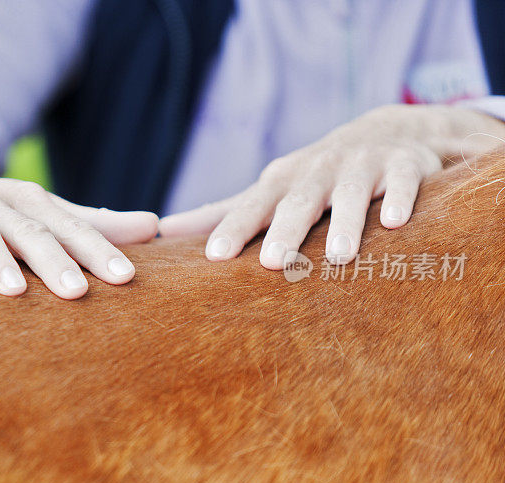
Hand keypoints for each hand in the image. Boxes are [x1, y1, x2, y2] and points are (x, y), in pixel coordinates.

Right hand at [0, 147, 157, 298]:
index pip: (69, 226)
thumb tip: (154, 226)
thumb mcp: (38, 213)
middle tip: (77, 293)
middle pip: (28, 229)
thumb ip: (91, 223)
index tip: (126, 278)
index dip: (97, 249)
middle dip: (53, 258)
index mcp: (28, 201)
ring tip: (15, 290)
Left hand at [159, 104, 504, 267]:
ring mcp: (360, 166)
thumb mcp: (268, 190)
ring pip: (350, 195)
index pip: (252, 207)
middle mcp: (316, 172)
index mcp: (280, 182)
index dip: (234, 230)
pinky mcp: (404, 166)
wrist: (387, 134)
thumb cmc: (313, 177)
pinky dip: (398, 199)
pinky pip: (402, 182)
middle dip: (286, 231)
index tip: (215, 257)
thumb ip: (221, 211)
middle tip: (274, 264)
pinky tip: (393, 223)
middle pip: (298, 203)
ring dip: (345, 223)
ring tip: (340, 256)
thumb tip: (163, 229)